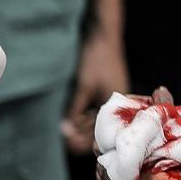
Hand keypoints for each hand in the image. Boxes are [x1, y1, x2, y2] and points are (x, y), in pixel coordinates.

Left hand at [63, 24, 128, 154]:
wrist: (104, 37)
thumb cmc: (97, 60)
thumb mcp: (83, 88)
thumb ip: (74, 111)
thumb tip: (64, 132)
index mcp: (117, 105)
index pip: (101, 133)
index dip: (83, 140)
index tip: (66, 142)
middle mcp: (118, 104)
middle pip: (99, 128)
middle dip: (81, 133)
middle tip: (62, 134)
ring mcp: (112, 97)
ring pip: (96, 119)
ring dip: (81, 124)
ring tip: (65, 125)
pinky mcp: (107, 91)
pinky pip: (96, 109)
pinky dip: (84, 114)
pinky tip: (73, 114)